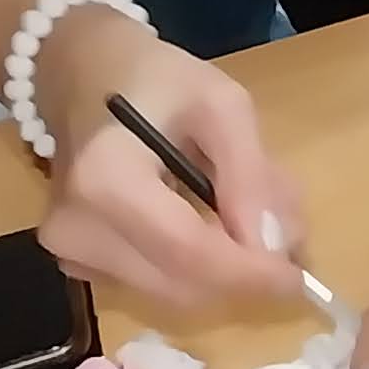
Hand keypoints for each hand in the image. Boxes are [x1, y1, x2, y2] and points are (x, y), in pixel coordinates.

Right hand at [34, 17, 313, 320]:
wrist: (84, 74)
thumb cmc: (157, 80)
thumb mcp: (221, 104)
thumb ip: (250, 175)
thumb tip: (276, 246)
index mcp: (106, 180)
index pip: (186, 252)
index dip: (248, 273)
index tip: (299, 280)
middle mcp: (76, 229)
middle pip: (179, 284)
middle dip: (241, 273)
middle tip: (284, 239)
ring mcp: (69, 250)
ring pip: (170, 293)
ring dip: (220, 271)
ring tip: (243, 216)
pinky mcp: (74, 262)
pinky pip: (151, 283)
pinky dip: (191, 267)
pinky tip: (205, 223)